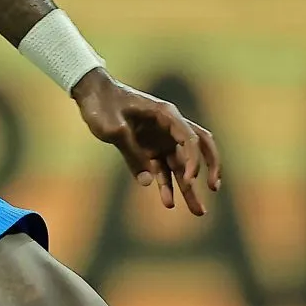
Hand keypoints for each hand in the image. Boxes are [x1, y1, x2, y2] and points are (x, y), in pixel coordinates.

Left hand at [73, 72, 222, 215]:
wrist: (91, 94)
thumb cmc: (102, 105)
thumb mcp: (113, 128)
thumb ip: (131, 153)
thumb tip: (147, 182)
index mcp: (166, 115)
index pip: (191, 139)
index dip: (195, 160)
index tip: (190, 180)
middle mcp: (168, 128)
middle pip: (197, 150)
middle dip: (209, 170)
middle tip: (214, 189)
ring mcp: (160, 139)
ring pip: (181, 165)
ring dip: (189, 188)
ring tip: (198, 211)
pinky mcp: (149, 149)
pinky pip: (162, 170)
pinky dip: (166, 185)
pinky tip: (168, 202)